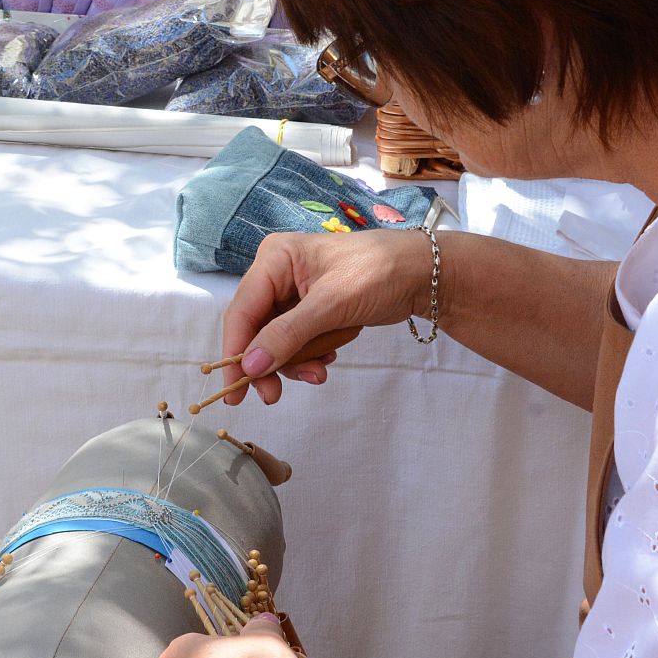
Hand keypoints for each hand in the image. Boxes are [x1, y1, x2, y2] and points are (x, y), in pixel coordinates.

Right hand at [221, 228, 432, 405]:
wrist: (423, 274)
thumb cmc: (379, 273)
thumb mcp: (331, 305)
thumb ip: (288, 335)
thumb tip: (250, 366)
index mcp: (275, 259)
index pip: (242, 311)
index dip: (235, 352)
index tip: (234, 390)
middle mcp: (277, 274)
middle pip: (255, 329)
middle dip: (268, 363)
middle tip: (273, 397)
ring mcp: (294, 292)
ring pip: (275, 340)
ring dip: (294, 363)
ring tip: (321, 374)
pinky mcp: (311, 309)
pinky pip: (296, 340)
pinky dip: (309, 355)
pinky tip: (330, 356)